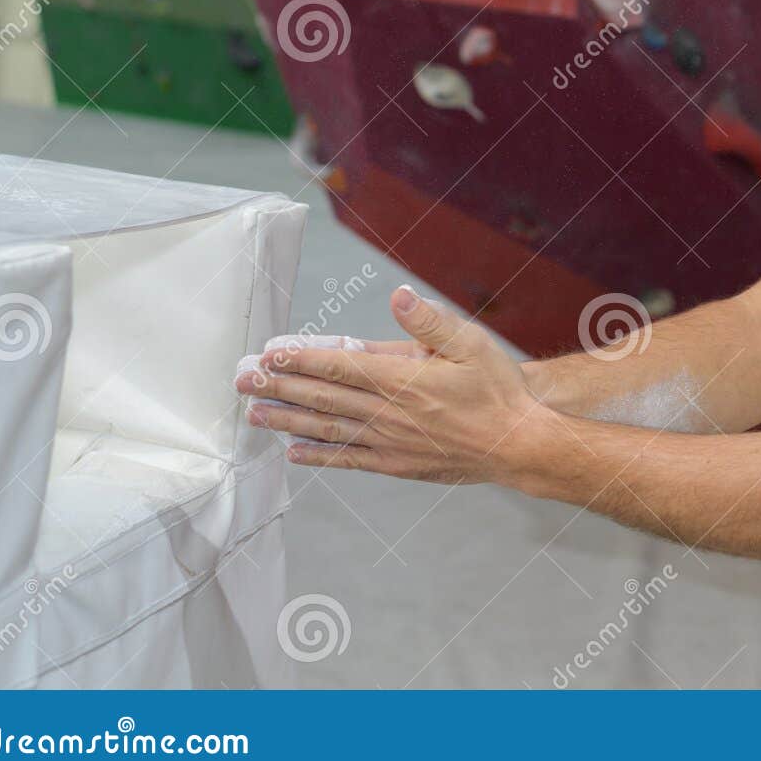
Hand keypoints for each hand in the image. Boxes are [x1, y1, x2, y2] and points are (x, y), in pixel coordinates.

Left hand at [235, 284, 551, 484]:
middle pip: (322, 397)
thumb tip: (398, 297)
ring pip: (327, 429)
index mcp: (402, 380)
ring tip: (254, 415)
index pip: (338, 366)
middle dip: (278, 387)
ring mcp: (389, 442)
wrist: (518, 444)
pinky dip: (319, 455)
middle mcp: (388, 413)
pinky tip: (294, 452)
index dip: (298, 359)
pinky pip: (348, 458)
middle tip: (242, 382)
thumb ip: (429, 322)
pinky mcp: (397, 464)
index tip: (268, 354)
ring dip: (287, 421)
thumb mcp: (471, 344)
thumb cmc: (497, 390)